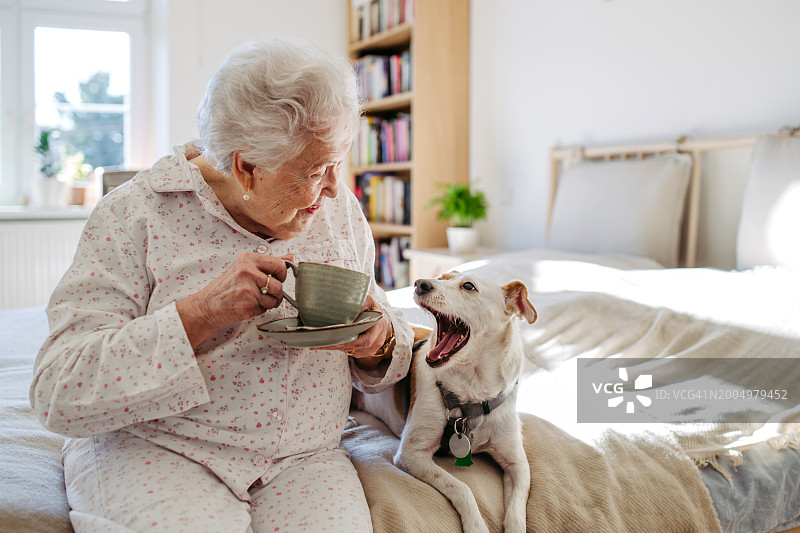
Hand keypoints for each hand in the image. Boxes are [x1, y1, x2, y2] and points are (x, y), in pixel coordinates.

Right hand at [177, 252, 292, 346]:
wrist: (208, 305)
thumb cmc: (227, 286)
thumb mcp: (245, 267)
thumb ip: (269, 262)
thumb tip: (291, 257)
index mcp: (247, 259)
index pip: (279, 264)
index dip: (281, 274)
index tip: (275, 278)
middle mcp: (247, 271)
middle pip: (279, 284)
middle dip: (276, 291)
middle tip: (266, 291)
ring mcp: (247, 289)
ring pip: (274, 299)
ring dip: (268, 302)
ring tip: (254, 299)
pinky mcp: (248, 304)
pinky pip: (265, 309)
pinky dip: (259, 309)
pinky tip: (248, 305)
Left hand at [313, 294, 393, 366]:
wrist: (381, 318)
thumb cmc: (372, 307)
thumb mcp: (367, 301)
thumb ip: (358, 303)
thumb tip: (343, 302)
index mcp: (380, 326)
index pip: (366, 340)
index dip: (349, 341)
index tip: (333, 339)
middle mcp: (378, 339)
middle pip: (356, 347)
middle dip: (338, 345)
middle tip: (319, 344)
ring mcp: (374, 348)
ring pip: (353, 351)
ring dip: (338, 348)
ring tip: (322, 343)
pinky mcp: (368, 352)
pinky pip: (354, 352)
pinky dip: (343, 348)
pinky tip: (333, 343)